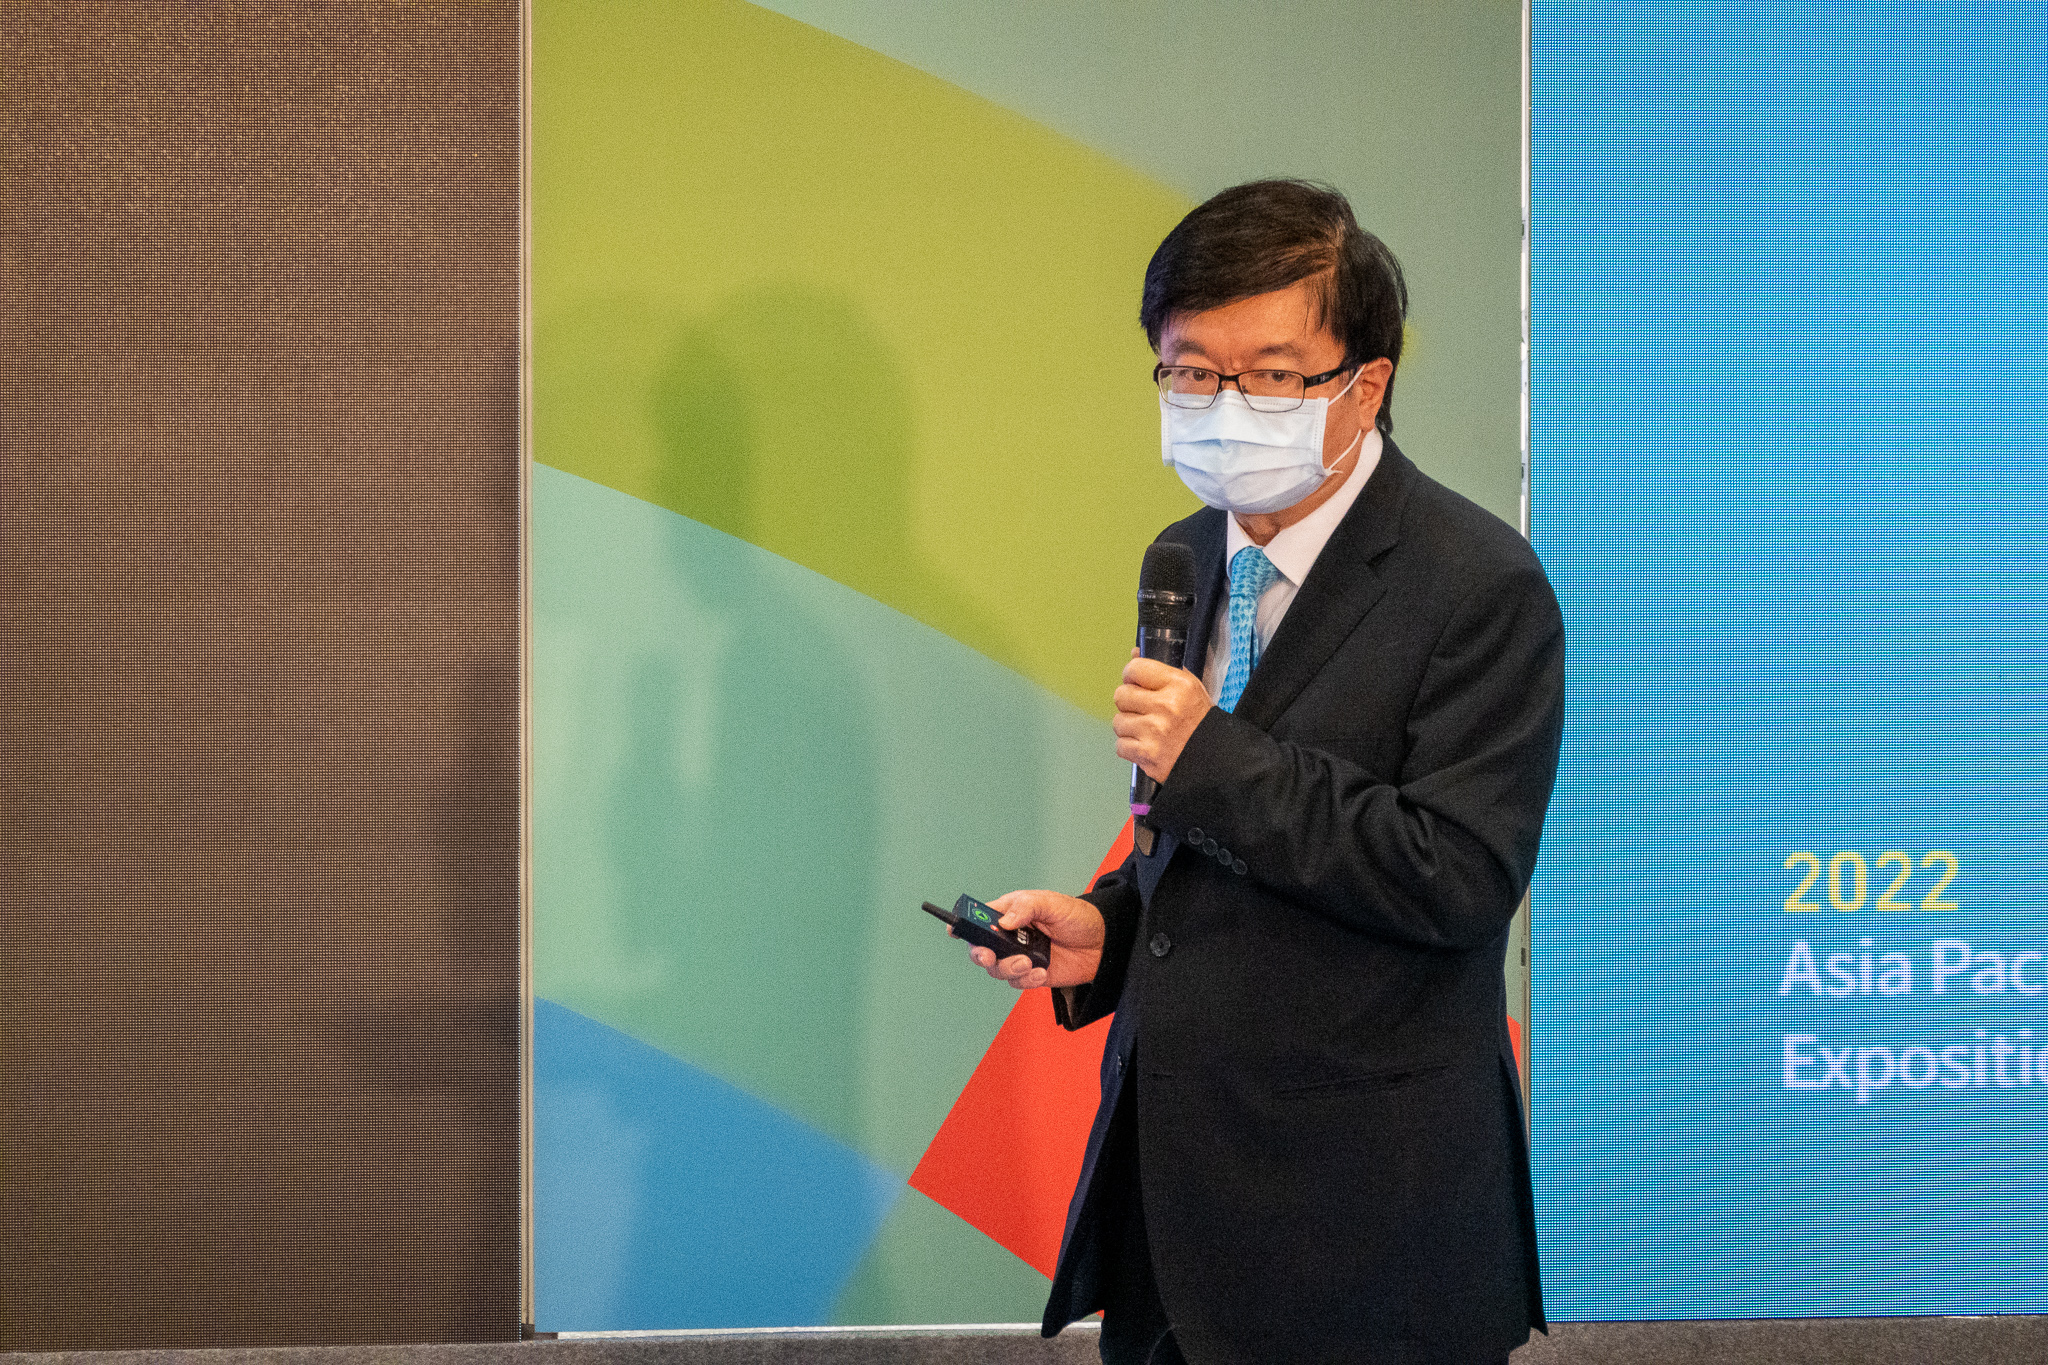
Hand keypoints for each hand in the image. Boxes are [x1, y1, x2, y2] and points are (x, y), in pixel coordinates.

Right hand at [966, 889, 1103, 990]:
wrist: (1103, 945)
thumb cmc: (1078, 917)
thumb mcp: (1052, 903)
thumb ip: (1026, 908)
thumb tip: (1003, 922)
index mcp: (1010, 914)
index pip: (980, 919)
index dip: (964, 925)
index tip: (954, 930)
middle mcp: (1010, 937)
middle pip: (981, 949)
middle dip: (980, 954)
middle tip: (989, 955)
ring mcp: (1020, 957)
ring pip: (997, 970)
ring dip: (1009, 968)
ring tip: (1028, 962)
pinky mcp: (1032, 975)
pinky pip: (1017, 983)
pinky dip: (1026, 980)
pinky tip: (1042, 972)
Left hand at [1113, 651, 1211, 784]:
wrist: (1216, 760)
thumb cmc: (1201, 723)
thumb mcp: (1191, 689)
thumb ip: (1161, 672)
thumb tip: (1134, 653)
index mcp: (1179, 685)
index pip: (1135, 668)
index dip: (1132, 676)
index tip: (1135, 683)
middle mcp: (1166, 706)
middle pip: (1121, 695)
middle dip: (1128, 702)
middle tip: (1142, 709)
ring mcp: (1154, 732)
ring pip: (1118, 721)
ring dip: (1128, 726)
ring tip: (1145, 729)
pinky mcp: (1147, 755)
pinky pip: (1120, 745)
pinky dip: (1129, 747)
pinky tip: (1145, 745)